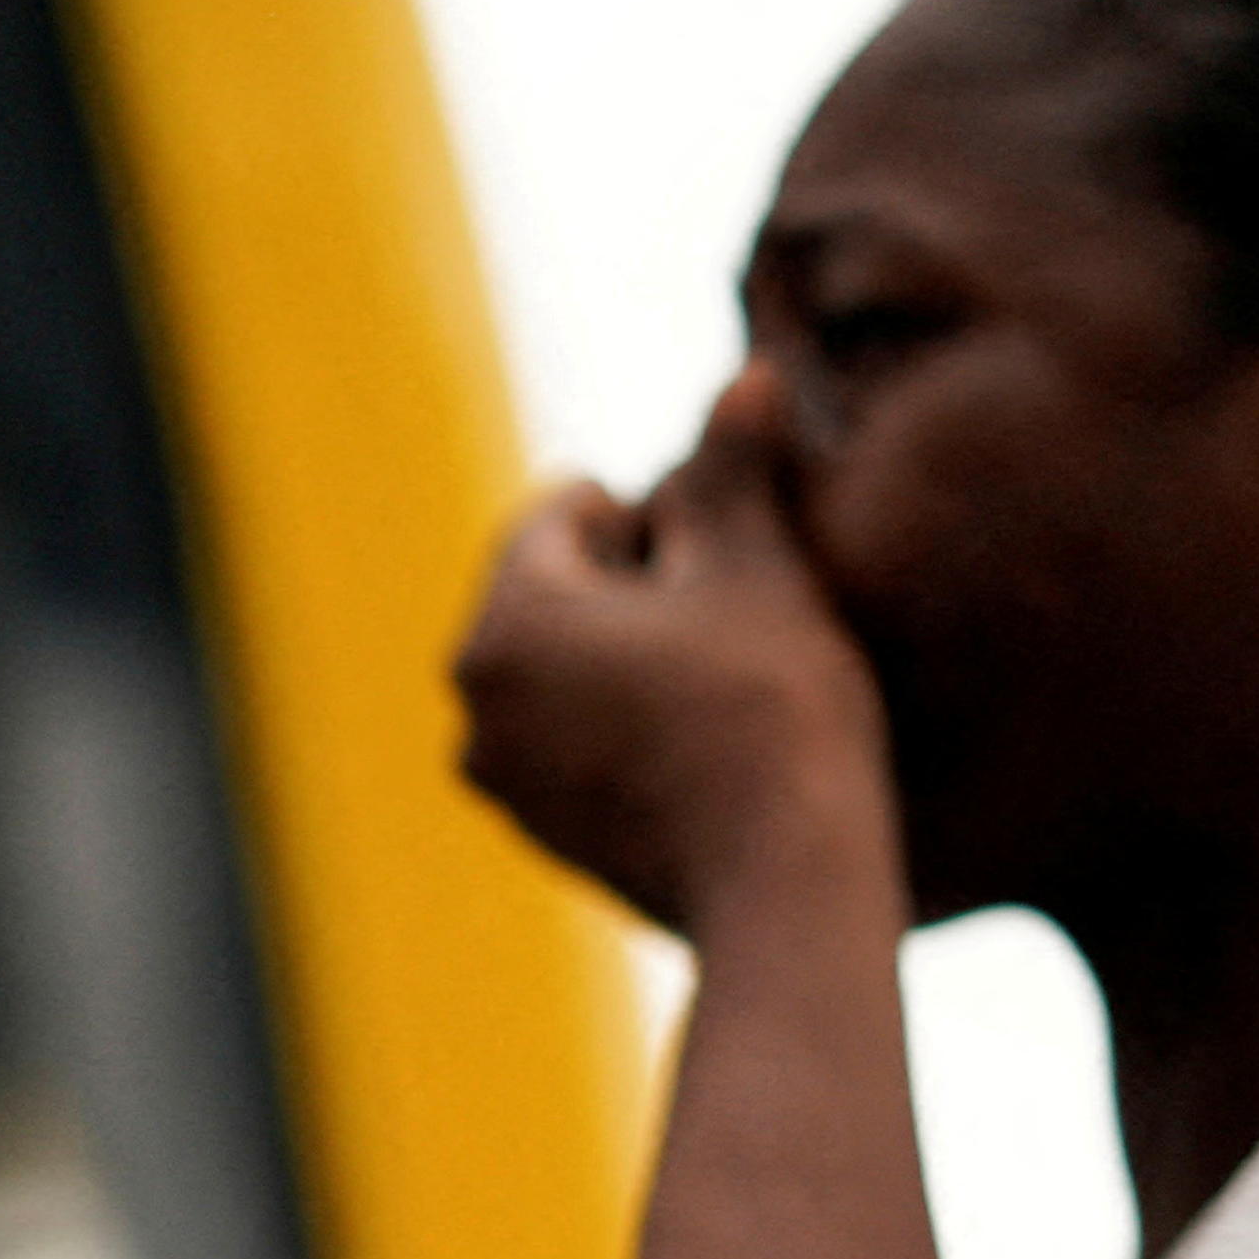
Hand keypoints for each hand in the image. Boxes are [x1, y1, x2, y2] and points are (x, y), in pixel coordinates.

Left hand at [454, 367, 898, 938]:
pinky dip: (625, 722)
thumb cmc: (771, 707)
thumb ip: (729, 468)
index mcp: (503, 625)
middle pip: (554, 593)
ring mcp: (502, 783)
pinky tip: (706, 739)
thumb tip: (745, 375)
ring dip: (630, 652)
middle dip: (635, 580)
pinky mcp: (543, 837)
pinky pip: (575, 742)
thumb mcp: (755, 565)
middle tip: (731, 604)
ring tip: (723, 671)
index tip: (725, 545)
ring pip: (565, 671)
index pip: (565, 513)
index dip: (657, 511)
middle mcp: (474, 708)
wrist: (784, 883)